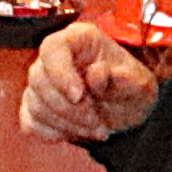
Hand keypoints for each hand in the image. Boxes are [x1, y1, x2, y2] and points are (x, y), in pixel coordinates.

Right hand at [21, 19, 159, 146]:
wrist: (128, 109)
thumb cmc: (132, 88)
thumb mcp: (140, 83)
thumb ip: (123, 78)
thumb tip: (96, 74)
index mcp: (79, 40)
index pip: (53, 48)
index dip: (60, 73)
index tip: (77, 96)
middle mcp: (55, 57)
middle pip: (40, 79)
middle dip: (69, 108)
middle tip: (96, 121)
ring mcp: (42, 82)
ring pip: (36, 104)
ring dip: (66, 124)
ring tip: (95, 128)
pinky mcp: (36, 105)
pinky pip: (31, 121)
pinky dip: (54, 132)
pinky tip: (78, 131)